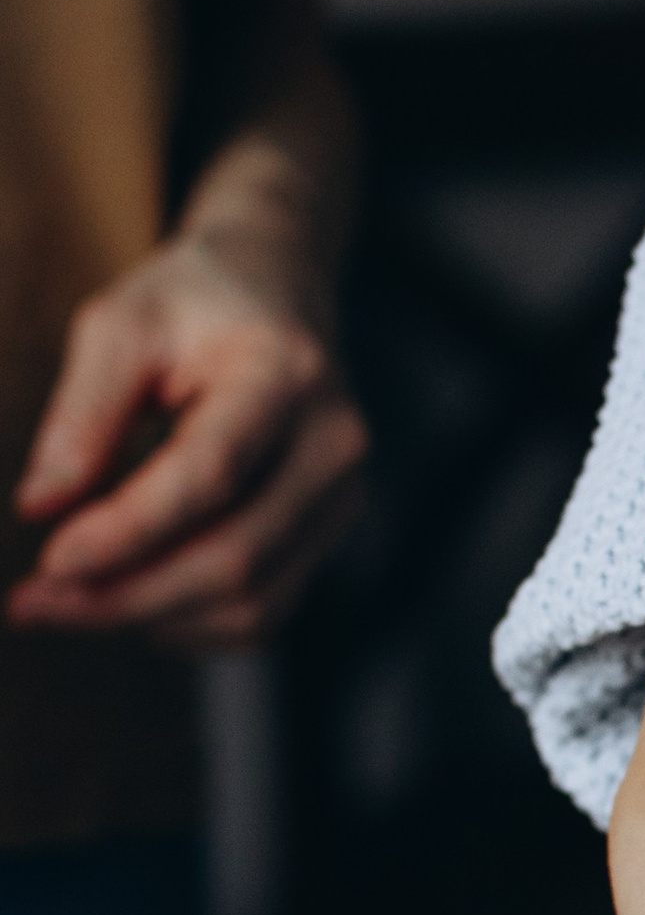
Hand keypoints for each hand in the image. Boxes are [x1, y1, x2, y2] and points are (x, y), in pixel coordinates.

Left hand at [10, 189, 364, 649]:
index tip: (48, 561)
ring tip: (69, 603)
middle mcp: (332, 444)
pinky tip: (129, 597)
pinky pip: (262, 614)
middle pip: (235, 556)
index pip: (212, 474)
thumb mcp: (119, 325)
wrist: (277, 291)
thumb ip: (81, 413)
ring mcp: (342, 497)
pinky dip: (187, 623)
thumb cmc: (188, 303)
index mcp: (286, 373)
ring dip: (149, 618)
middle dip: (126, 595)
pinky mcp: (327, 534)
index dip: (129, 530)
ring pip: (251, 602)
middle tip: (33, 604)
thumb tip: (40, 508)